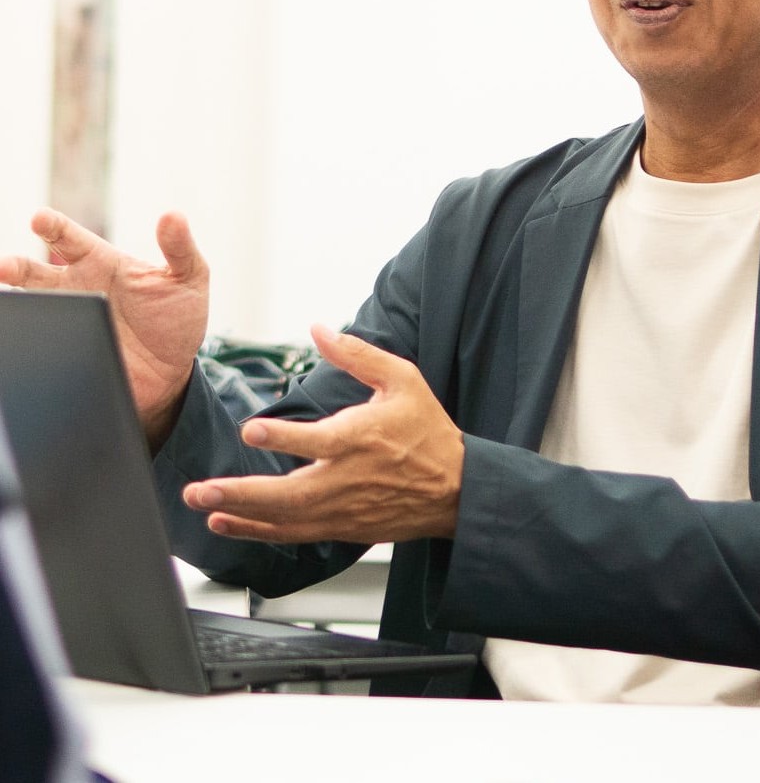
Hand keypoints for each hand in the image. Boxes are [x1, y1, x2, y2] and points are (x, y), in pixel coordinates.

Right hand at [0, 209, 208, 443]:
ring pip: (30, 307)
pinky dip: (28, 339)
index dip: (54, 227)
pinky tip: (23, 337)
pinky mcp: (64, 350)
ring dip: (15, 304)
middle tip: (4, 266)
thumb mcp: (188, 278)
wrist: (171, 370)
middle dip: (15, 267)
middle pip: (35, 273)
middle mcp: (75, 287)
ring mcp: (66, 320)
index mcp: (102, 262)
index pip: (71, 238)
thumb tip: (173, 215)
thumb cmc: (178, 315)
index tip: (39, 218)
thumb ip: (180, 248)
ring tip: (8, 304)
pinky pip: (39, 343)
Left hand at [182, 325, 464, 544]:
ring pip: (283, 519)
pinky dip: (258, 532)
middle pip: (286, 493)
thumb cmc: (428, 430)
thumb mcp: (402, 379)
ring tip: (204, 506)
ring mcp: (342, 509)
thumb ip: (357, 355)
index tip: (251, 431)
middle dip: (239, 493)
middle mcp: (347, 478)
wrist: (454, 488)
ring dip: (240, 515)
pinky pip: (293, 534)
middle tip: (200, 489)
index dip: (281, 438)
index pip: (315, 441)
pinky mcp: (340, 527)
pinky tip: (229, 525)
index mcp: (361, 438)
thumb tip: (320, 329)